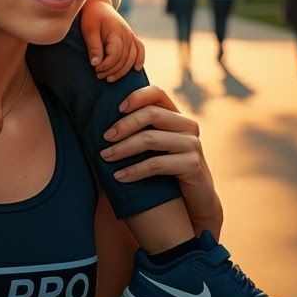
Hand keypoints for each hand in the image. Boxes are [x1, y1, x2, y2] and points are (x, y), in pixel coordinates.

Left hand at [80, 0, 144, 81]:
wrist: (98, 5)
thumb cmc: (92, 17)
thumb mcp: (89, 30)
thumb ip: (94, 47)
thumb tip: (95, 64)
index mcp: (116, 33)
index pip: (115, 56)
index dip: (106, 66)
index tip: (95, 69)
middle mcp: (127, 35)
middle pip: (124, 60)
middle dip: (111, 70)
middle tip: (98, 75)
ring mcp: (131, 35)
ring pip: (132, 58)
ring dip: (122, 71)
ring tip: (109, 78)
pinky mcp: (132, 36)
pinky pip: (140, 49)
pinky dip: (140, 59)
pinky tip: (136, 69)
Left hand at [100, 86, 221, 238]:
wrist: (195, 203)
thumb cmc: (168, 172)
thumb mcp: (157, 147)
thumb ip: (142, 131)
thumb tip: (102, 121)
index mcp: (177, 116)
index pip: (157, 93)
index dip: (136, 97)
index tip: (117, 108)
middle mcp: (188, 125)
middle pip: (151, 114)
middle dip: (123, 125)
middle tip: (104, 138)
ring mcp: (192, 144)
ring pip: (150, 139)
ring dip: (123, 148)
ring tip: (105, 157)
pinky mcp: (192, 165)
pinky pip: (156, 164)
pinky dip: (134, 170)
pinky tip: (119, 177)